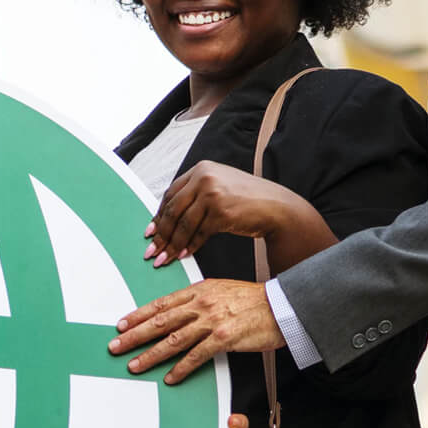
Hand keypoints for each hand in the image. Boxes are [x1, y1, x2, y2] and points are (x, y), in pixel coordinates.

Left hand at [110, 278, 283, 384]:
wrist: (281, 306)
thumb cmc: (252, 300)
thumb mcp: (219, 290)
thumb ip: (196, 299)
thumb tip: (175, 310)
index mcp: (198, 291)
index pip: (160, 304)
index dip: (138, 315)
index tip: (120, 325)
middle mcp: (201, 304)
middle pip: (160, 322)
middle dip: (134, 335)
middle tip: (115, 346)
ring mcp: (212, 321)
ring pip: (173, 340)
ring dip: (151, 354)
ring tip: (135, 366)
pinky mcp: (224, 338)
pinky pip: (197, 355)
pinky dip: (181, 368)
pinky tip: (170, 377)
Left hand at [146, 161, 305, 265]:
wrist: (277, 208)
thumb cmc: (248, 200)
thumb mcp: (219, 187)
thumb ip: (195, 196)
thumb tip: (166, 220)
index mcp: (201, 169)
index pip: (171, 194)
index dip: (159, 215)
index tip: (150, 232)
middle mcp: (205, 177)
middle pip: (173, 209)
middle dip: (160, 234)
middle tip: (151, 251)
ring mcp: (213, 194)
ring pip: (183, 224)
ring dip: (172, 245)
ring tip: (163, 259)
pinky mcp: (220, 212)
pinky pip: (198, 233)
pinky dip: (189, 247)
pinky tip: (183, 256)